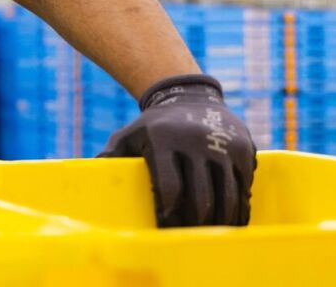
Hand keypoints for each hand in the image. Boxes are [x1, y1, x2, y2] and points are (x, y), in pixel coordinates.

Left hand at [99, 74, 255, 227]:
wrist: (189, 97)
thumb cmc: (153, 127)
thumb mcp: (129, 135)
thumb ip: (111, 157)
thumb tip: (91, 177)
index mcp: (163, 139)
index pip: (169, 187)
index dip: (168, 214)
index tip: (165, 227)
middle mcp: (195, 140)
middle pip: (200, 198)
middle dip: (194, 225)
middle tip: (188, 238)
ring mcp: (223, 144)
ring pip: (227, 197)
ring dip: (219, 224)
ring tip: (209, 236)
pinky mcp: (244, 149)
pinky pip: (243, 188)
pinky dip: (238, 209)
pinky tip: (228, 222)